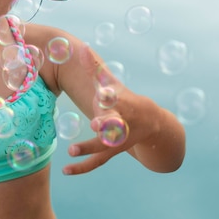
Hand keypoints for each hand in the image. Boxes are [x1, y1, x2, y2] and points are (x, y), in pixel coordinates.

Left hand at [61, 45, 161, 174]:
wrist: (152, 124)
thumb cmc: (125, 98)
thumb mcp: (111, 83)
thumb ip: (94, 68)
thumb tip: (80, 47)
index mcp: (122, 104)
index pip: (116, 99)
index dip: (111, 97)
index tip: (104, 94)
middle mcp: (123, 123)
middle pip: (115, 125)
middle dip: (106, 125)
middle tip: (95, 125)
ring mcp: (119, 140)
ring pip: (104, 146)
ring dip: (88, 148)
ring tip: (70, 150)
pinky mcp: (112, 152)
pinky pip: (97, 162)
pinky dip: (82, 168)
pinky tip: (66, 171)